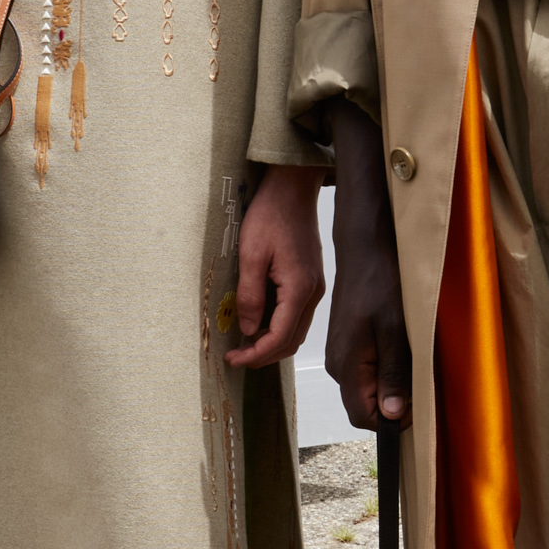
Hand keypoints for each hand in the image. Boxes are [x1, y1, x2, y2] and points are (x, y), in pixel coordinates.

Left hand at [224, 165, 325, 370]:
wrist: (292, 190)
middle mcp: (313, 293)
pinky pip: (297, 315)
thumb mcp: (251, 254)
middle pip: (292, 340)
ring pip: (296, 330)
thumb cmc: (271, 215)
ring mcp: (314, 287)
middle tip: (236, 356)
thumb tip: (248, 330)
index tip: (233, 358)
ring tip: (244, 344)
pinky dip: (279, 327)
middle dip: (264, 354)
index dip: (256, 354)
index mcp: (299, 288)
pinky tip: (259, 323)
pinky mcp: (310, 280)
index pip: (281, 337)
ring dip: (272, 342)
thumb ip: (250, 295)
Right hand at [326, 99, 411, 428]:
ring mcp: (344, 354)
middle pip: (368, 404)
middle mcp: (340, 366)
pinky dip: (390, 365)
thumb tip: (393, 417)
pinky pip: (371, 368)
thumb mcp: (395, 331)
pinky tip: (404, 344)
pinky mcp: (351, 343)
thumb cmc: (382, 283)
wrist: (366, 247)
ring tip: (414, 354)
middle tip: (421, 375)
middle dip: (397, 399)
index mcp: (346, 366)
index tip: (417, 403)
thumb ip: (394, 375)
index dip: (393, 420)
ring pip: (372, 385)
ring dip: (396, 380)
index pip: (364, 417)